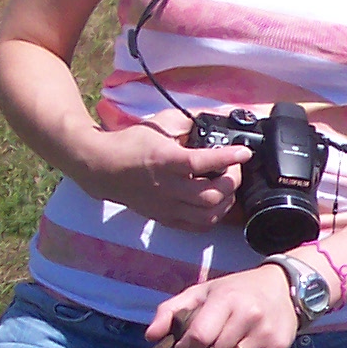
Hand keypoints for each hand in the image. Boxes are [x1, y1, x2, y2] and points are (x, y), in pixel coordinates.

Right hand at [79, 110, 249, 230]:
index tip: (244, 152)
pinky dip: (213, 216)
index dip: (227, 158)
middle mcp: (166, 188)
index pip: (201, 163)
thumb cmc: (131, 143)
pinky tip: (216, 202)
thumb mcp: (159, 123)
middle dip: (232, 182)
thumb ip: (188, 122)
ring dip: (225, 202)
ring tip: (227, 186)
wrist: (101, 168)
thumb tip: (214, 121)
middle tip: (234, 168)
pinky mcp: (165, 218)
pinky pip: (197, 226)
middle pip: (210, 196)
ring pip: (207, 216)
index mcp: (165, 161)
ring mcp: (166, 207)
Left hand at [149, 261, 297, 347]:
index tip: (187, 347)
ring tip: (227, 345)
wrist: (283, 286)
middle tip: (208, 346)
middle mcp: (249, 315)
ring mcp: (265, 333)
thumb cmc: (235, 290)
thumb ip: (170, 310)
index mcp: (226, 299)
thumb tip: (151, 336)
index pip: (198, 337)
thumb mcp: (201, 292)